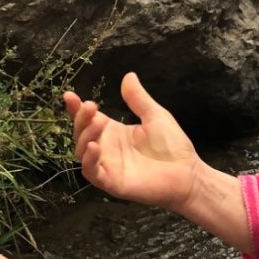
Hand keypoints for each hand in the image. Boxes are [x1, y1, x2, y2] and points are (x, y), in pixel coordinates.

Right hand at [65, 72, 198, 210]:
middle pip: (81, 133)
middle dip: (81, 119)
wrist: (189, 174)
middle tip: (91, 107)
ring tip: (97, 122)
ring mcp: (108, 166)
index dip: (76, 108)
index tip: (70, 95)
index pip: (88, 119)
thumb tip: (129, 75)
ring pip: (82, 152)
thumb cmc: (173, 147)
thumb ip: (138, 98)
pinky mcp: (112, 183)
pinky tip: (93, 147)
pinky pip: (92, 172)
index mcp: (113, 132)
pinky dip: (88, 160)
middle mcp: (106, 149)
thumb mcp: (155, 116)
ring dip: (84, 136)